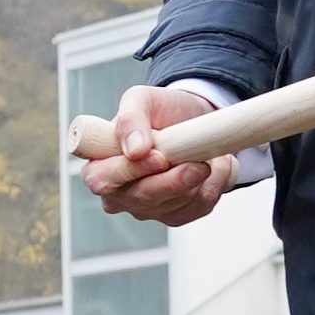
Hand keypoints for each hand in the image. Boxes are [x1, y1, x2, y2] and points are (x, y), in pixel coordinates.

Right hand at [79, 85, 235, 227]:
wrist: (192, 119)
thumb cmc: (160, 111)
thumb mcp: (141, 100)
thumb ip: (130, 119)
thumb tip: (134, 149)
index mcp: (99, 166)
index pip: (101, 180)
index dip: (129, 172)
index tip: (158, 157)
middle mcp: (119, 193)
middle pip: (141, 198)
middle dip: (173, 181)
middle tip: (197, 163)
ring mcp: (147, 207)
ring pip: (172, 205)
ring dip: (198, 179)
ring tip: (207, 153)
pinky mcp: (175, 215)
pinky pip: (196, 209)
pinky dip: (213, 186)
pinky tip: (215, 166)